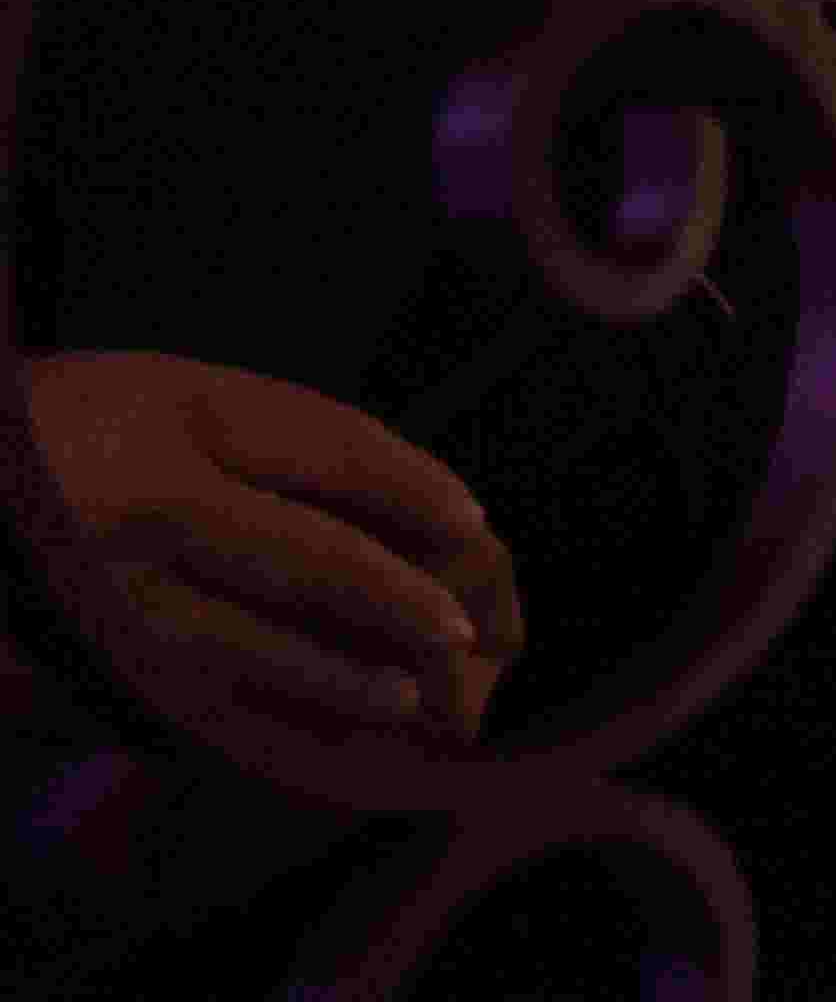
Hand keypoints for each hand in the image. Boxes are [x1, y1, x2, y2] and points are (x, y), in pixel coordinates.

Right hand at [23, 352, 519, 738]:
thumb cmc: (82, 424)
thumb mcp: (170, 397)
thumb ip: (268, 442)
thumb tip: (398, 515)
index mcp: (179, 414)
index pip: (329, 448)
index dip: (410, 485)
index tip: (472, 517)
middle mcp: (146, 498)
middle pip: (300, 554)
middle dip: (391, 597)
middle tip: (460, 631)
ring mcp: (105, 580)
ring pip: (240, 641)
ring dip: (330, 675)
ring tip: (404, 697)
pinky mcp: (72, 640)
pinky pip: (177, 684)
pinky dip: (248, 710)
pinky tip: (300, 730)